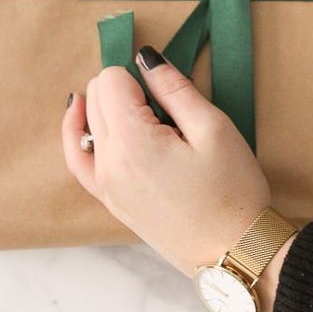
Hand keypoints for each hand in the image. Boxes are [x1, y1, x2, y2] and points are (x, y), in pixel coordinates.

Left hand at [62, 46, 294, 311]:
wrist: (234, 253)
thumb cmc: (232, 191)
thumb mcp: (214, 129)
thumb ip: (175, 88)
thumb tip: (145, 58)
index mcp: (133, 141)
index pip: (110, 80)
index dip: (140, 75)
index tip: (168, 92)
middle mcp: (108, 162)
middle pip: (94, 97)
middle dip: (124, 88)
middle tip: (166, 107)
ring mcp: (104, 185)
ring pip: (85, 123)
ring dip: (106, 107)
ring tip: (138, 108)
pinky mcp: (109, 200)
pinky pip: (78, 159)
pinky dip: (80, 134)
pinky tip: (85, 119)